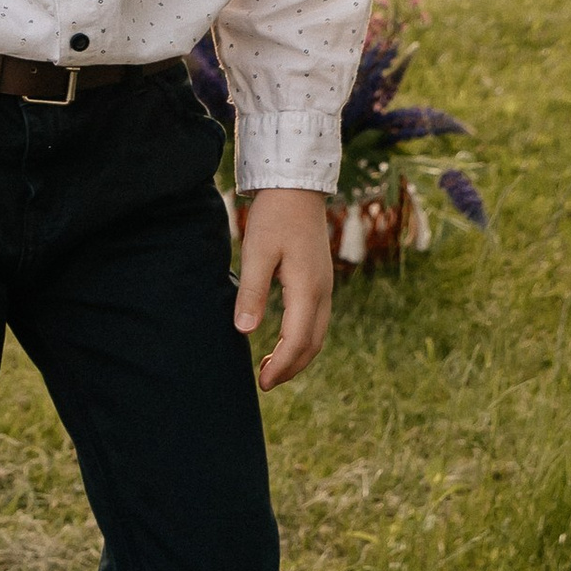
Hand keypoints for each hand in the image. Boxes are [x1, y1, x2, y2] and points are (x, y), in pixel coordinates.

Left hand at [236, 187, 333, 389]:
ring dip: (297, 356)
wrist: (296, 187)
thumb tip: (245, 331)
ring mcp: (325, 286)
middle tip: (265, 383)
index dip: (280, 365)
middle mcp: (323, 292)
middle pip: (312, 344)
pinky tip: (283, 340)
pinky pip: (317, 320)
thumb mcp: (256, 253)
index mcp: (307, 289)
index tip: (262, 382)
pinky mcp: (320, 280)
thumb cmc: (274, 217)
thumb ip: (252, 293)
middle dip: (291, 368)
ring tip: (272, 368)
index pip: (297, 340)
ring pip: (317, 334)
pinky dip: (302, 339)